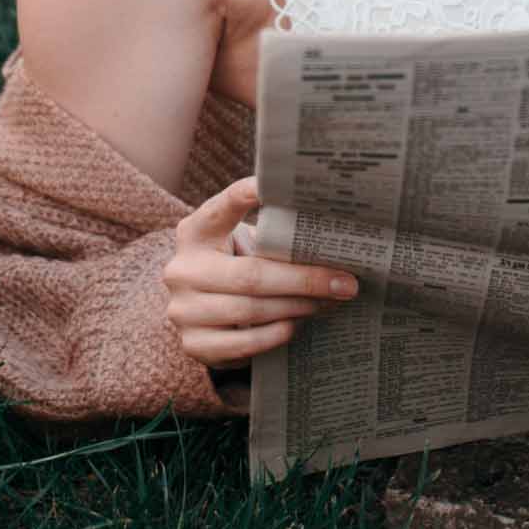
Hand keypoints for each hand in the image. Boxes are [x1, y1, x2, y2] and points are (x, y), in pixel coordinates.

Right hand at [162, 175, 359, 372]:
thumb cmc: (234, 266)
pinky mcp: (194, 344)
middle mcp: (183, 268)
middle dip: (304, 279)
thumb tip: (333, 239)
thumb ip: (270, 236)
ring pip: (250, 310)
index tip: (271, 184)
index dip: (245, 194)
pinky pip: (243, 344)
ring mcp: (184, 310)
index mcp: (195, 232)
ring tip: (329, 302)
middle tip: (345, 282)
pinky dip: (276, 334)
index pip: (222, 207)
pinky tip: (298, 324)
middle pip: (251, 274)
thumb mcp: (240, 243)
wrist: (201, 311)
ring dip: (297, 307)